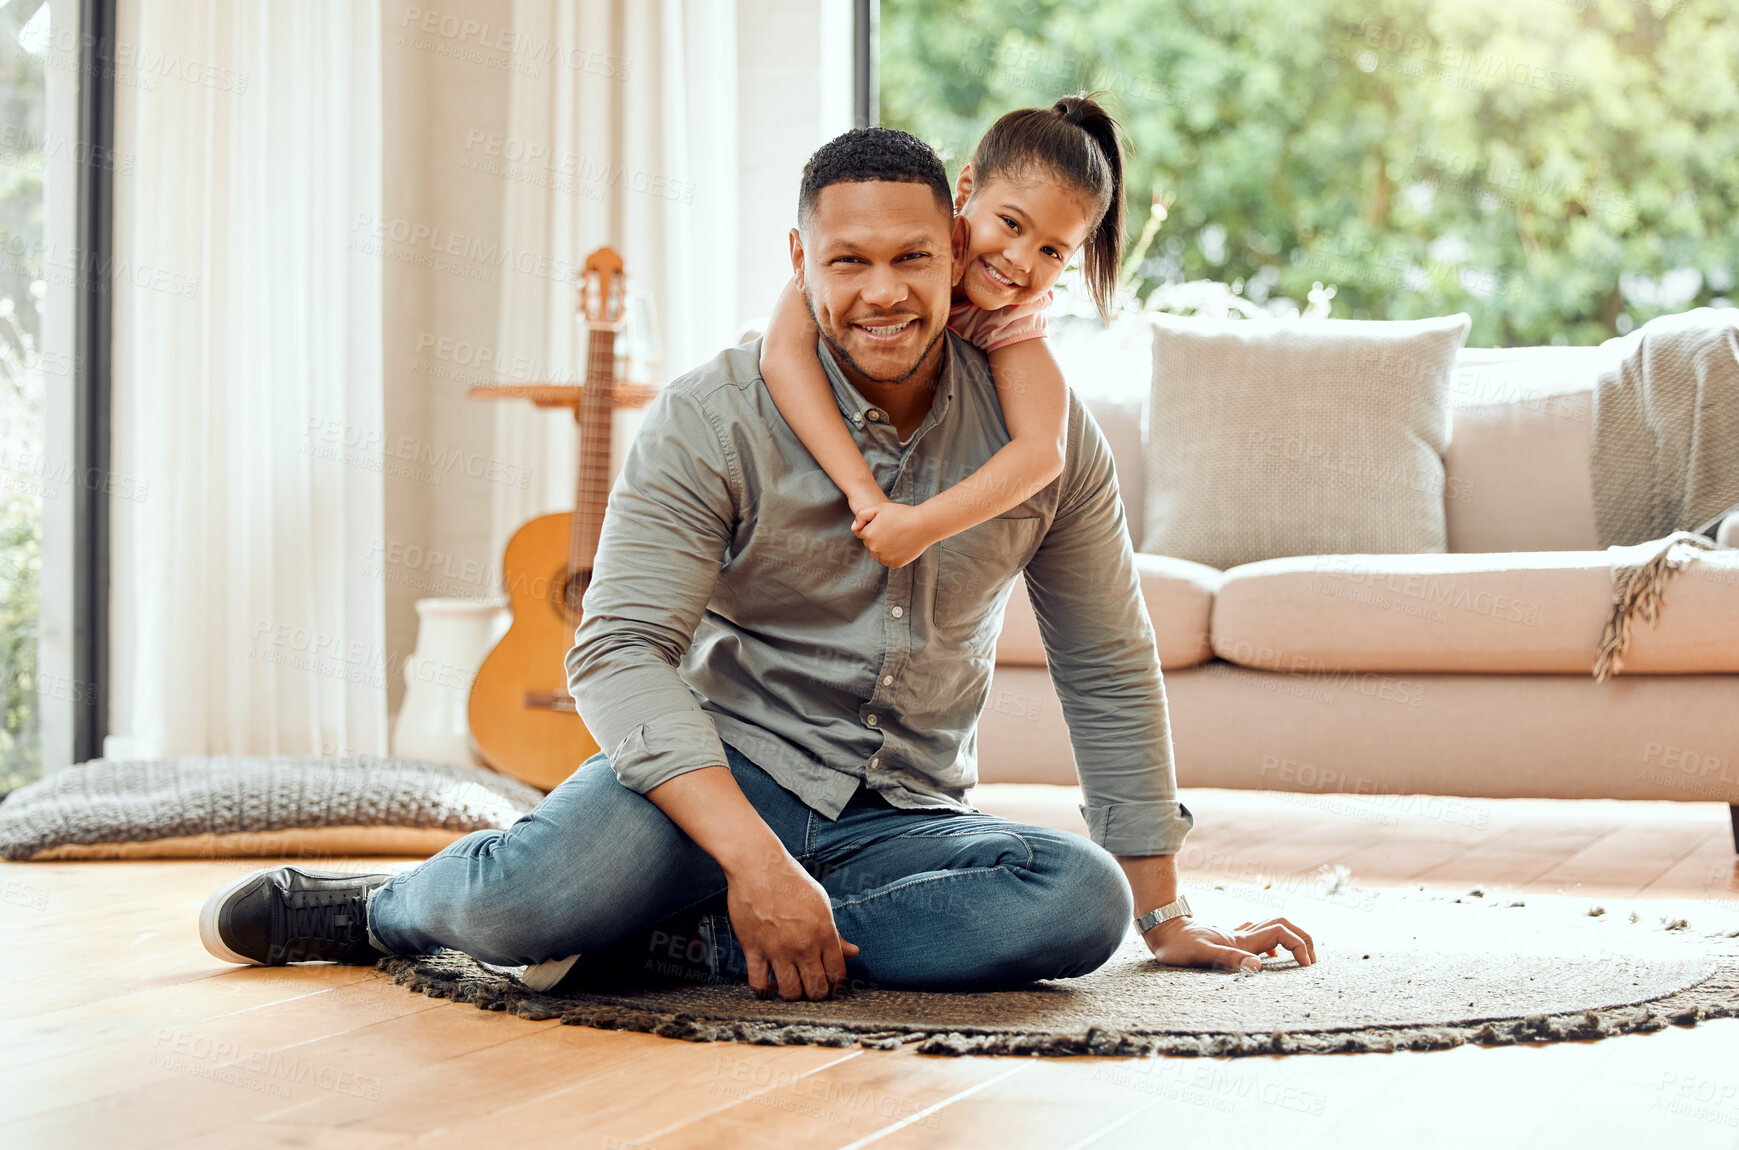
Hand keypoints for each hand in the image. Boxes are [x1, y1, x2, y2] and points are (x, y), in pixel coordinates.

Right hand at [725, 851, 859, 1000]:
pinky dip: (763, 989)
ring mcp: (777, 949)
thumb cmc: (792, 881)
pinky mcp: (753, 949)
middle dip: (816, 993)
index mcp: (824, 933)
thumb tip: (853, 952)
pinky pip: (758, 983)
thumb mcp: (821, 904)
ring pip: (790, 992)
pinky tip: (766, 982)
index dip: (834, 982)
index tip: (827, 980)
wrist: (758, 865)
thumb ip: (836, 934)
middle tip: (809, 986)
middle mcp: (803, 945)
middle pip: (816, 990)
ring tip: (789, 984)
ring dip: (791, 993)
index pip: (838, 974)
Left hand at [851, 501, 938, 567]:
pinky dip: (892, 554)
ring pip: (878, 552)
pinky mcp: (895, 564)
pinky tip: (900, 544)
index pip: (861, 533)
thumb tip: (853, 528)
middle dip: (876, 536)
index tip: (882, 522)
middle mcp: (874, 548)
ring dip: (883, 546)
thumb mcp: (879, 507)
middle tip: (892, 528)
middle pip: (870, 543)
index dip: (871, 526)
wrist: (924, 525)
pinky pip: (888, 560)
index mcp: (868, 534)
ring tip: (896, 536)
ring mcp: (885, 558)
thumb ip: (861, 515)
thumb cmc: (902, 514)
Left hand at [1142, 914, 1315, 972]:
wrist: (1160, 929)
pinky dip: (1270, 943)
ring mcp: (1235, 935)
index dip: (1299, 945)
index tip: (1307, 965)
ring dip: (1289, 938)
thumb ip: (1229, 959)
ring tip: (1299, 958)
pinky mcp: (1227, 939)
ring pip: (1271, 928)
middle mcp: (1242, 935)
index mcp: (1241, 940)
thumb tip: (1258, 967)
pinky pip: (1256, 935)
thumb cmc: (1176, 946)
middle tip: (1312, 961)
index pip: (1281, 934)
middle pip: (1282, 926)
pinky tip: (1267, 958)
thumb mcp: (1200, 955)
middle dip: (1303, 938)